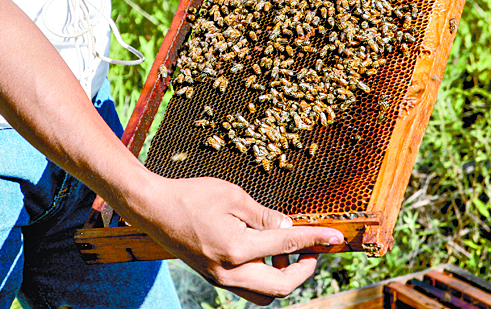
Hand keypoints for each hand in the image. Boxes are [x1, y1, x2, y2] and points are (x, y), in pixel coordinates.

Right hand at [131, 176, 343, 304]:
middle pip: (281, 286)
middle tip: (312, 247)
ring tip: (286, 249)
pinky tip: (265, 251)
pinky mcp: (214, 277)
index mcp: (236, 248)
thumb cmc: (191, 195)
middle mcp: (229, 272)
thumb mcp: (233, 196)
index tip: (336, 237)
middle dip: (304, 268)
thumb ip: (264, 215)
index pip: (287, 244)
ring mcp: (220, 279)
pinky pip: (249, 288)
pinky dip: (265, 275)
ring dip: (284, 276)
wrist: (153, 209)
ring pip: (265, 293)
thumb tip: (288, 227)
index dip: (315, 239)